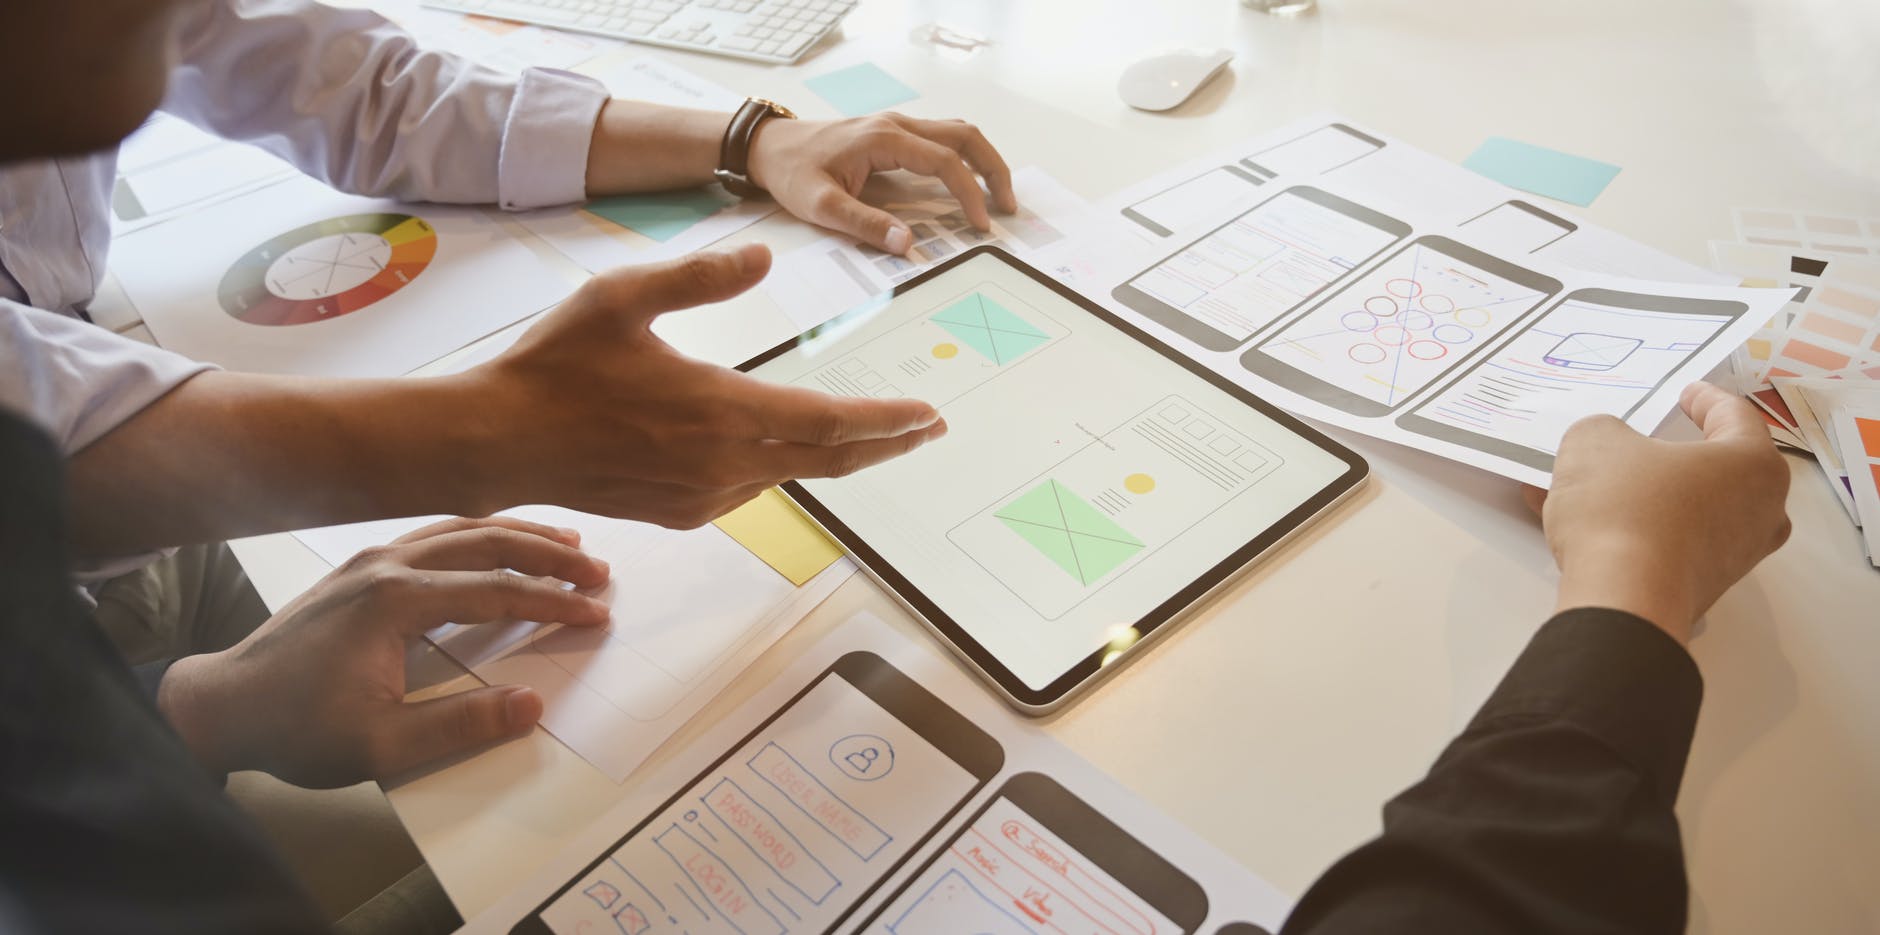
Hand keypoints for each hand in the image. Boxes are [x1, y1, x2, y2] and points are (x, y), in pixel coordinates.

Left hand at [157, 517, 611, 786]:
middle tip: (599, 572)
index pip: (497, 593)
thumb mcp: (380, 745)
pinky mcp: (361, 567)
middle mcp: (387, 565)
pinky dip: (480, 534)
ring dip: (519, 535)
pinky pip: (435, 534)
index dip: (554, 603)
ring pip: (462, 529)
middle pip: (488, 543)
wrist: (223, 705)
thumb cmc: (296, 728)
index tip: (596, 614)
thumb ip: (460, 724)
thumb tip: (531, 705)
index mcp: (396, 601)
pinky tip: (498, 543)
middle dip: (549, 556)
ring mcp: (371, 559)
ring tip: (567, 545)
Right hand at [463, 243, 947, 527]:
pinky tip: (781, 450)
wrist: (498, 440)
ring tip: (865, 436)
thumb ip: (700, 277)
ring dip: (830, 456)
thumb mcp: (622, 296)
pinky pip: (747, 489)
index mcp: (719, 410)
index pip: (827, 421)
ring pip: (786, 475)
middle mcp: (721, 463)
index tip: (927, 416)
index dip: (884, 421)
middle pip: (825, 459)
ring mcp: (701, 496)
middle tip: (926, 431)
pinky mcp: (680, 513)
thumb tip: (762, 258)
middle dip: (883, 444)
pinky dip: (777, 468)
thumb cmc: (555, 365)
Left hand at [748, 113, 1017, 253]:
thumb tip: (906, 245)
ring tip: (997, 197)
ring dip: (983, 161)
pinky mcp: (895, 135)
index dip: (970, 194)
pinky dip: (965, 159)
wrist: (770, 146)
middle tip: (1008, 207)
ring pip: (958, 133)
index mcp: (884, 138)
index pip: (945, 162)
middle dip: (994, 170)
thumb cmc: (793, 171)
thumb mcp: (821, 205)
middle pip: (965, 136)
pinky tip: (968, 185)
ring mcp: (898, 126)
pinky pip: (943, 139)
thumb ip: (864, 225)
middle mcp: (898, 125)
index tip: (981, 225)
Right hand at [1525, 382, 1790, 642]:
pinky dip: (1631, 529)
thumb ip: (1605, 432)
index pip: (1735, 416)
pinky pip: (1666, 543)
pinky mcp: (1702, 589)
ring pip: (1686, 509)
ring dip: (1641, 494)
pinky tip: (1577, 524)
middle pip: (1716, 469)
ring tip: (1585, 486)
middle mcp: (1760, 511)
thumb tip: (1609, 447)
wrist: (1623, 601)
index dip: (1705, 398)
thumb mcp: (1595, 442)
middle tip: (1642, 441)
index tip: (1685, 393)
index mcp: (1753, 464)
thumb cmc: (1624, 507)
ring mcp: (1735, 556)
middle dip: (1672, 455)